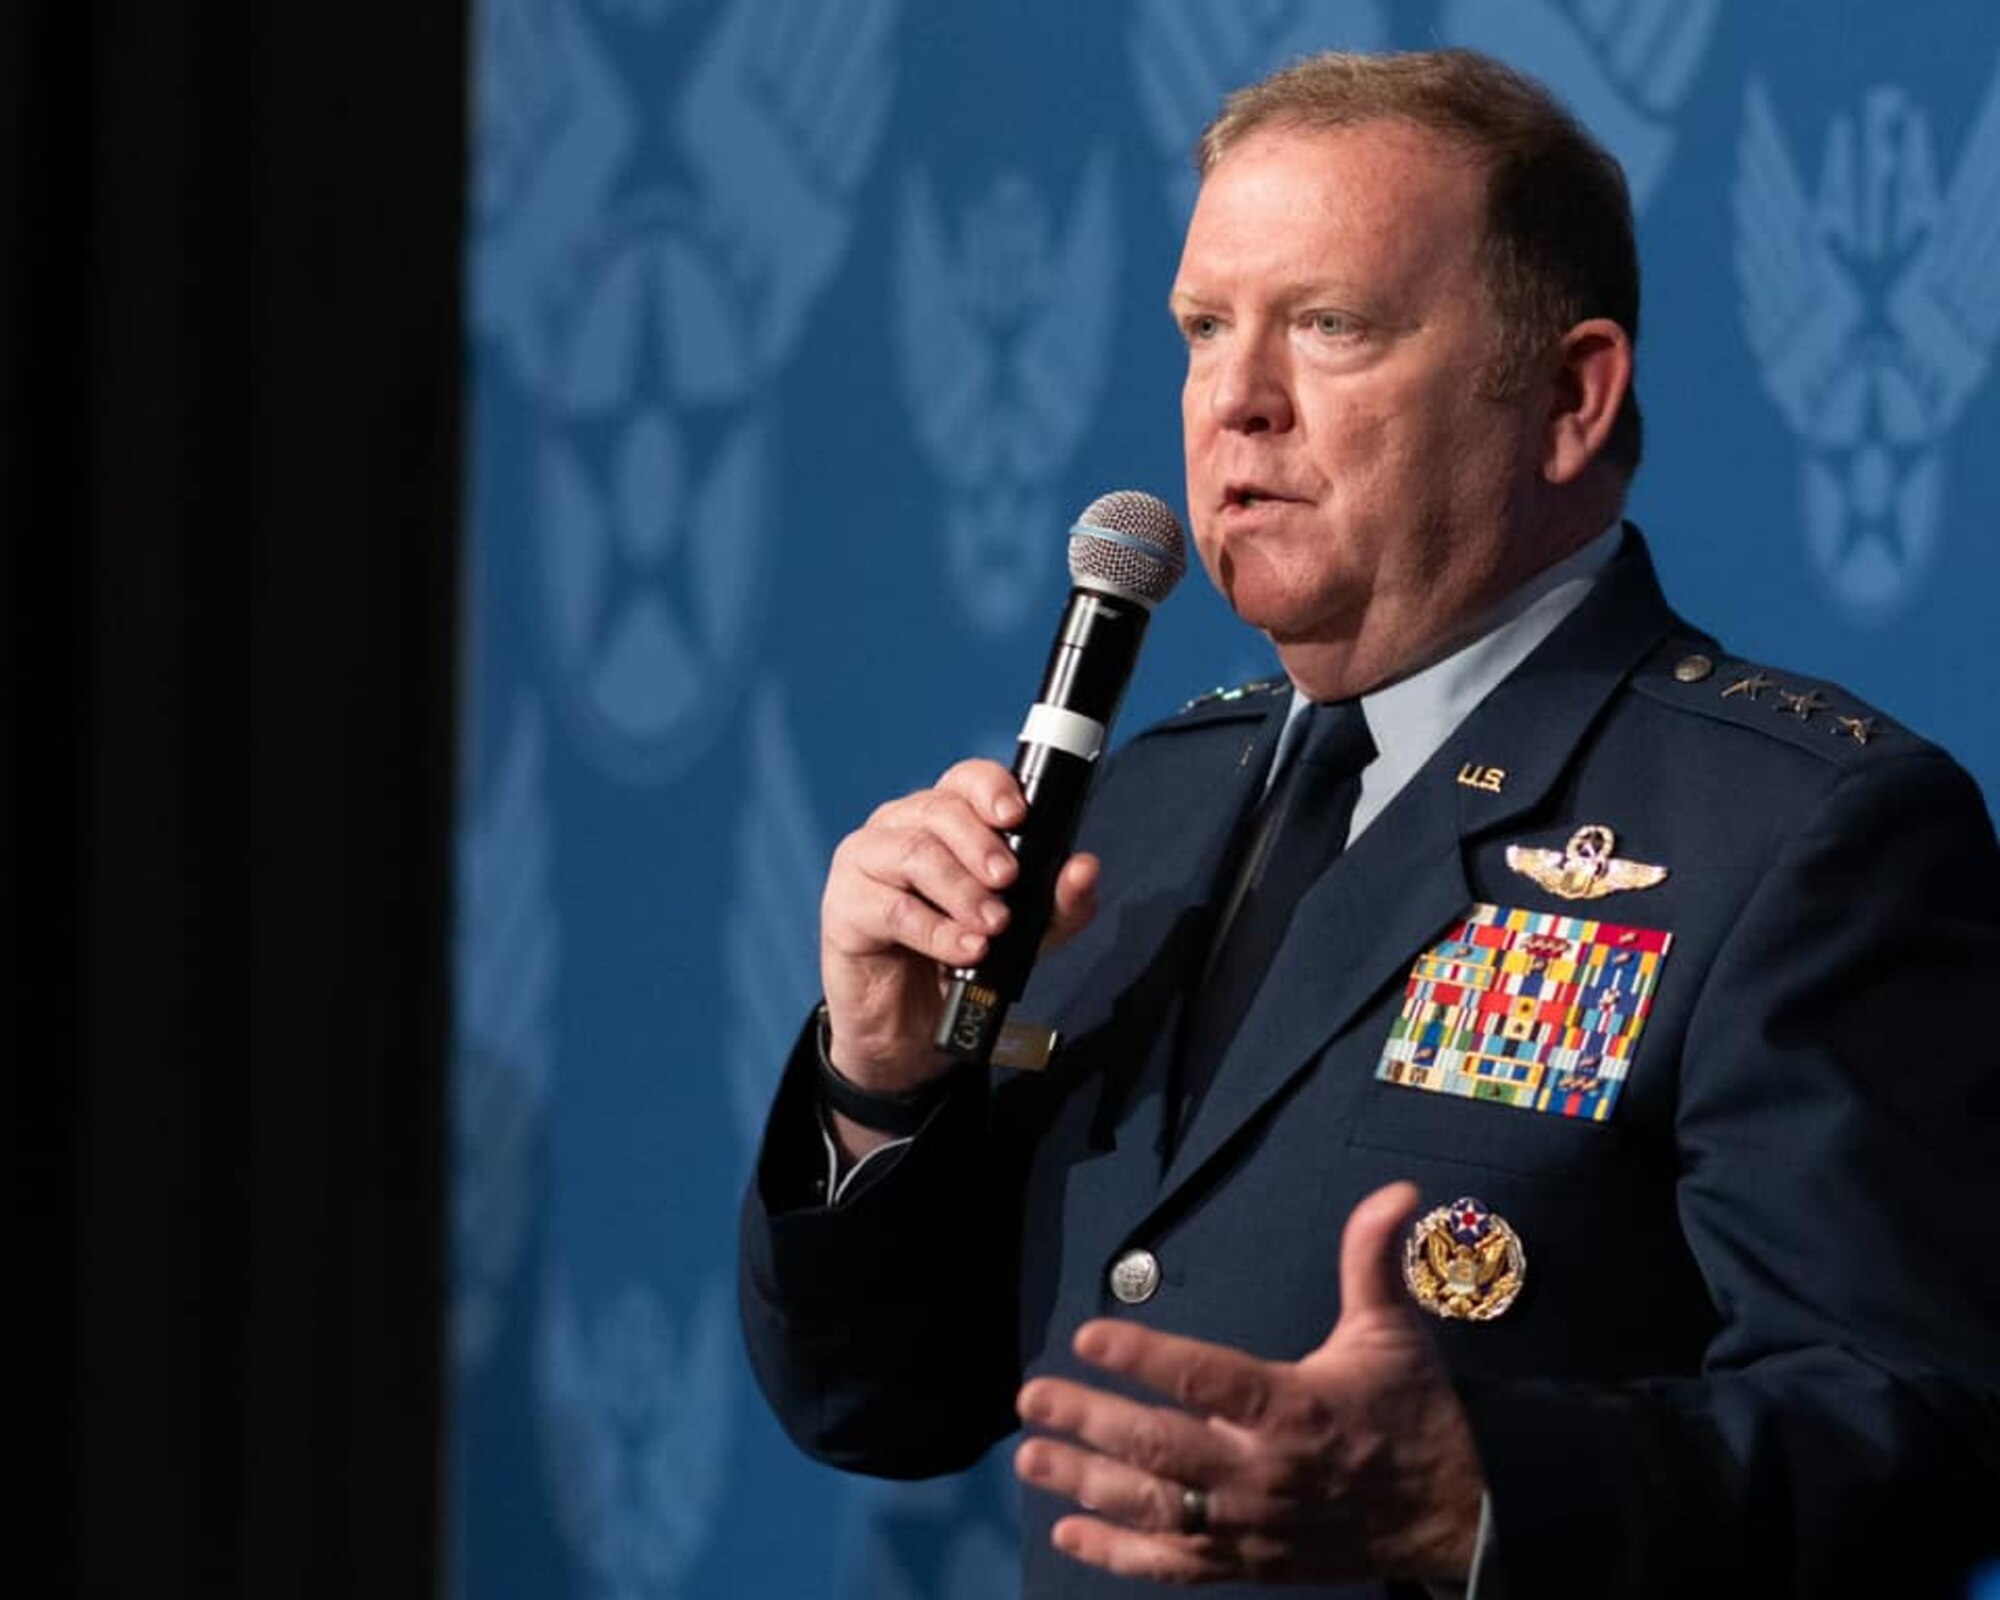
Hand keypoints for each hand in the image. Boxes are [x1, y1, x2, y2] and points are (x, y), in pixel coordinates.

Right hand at [819, 759, 1099, 1094]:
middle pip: (939, 809)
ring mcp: (866, 862)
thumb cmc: (959, 961)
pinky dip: (935, 930)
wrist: (910, 1029)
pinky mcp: (844, 905)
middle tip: (1009, 881)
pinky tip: (963, 949)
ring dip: (962, 890)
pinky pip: (890, 906)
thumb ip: (1058, 904)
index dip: (991, 789)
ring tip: (993, 925)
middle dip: (982, 845)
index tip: (1018, 816)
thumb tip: (1084, 868)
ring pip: (914, 853)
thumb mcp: (1024, 936)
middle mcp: (901, 828)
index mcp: (944, 821)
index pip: (965, 780)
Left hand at [1014, 1182, 1484, 1585]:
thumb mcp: (1395, 1330)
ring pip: (1155, 1506)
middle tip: (1031, 1397)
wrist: (1452, 1516)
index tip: (1087, 1335)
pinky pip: (1173, 1564)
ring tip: (1030, 1457)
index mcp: (1293, 1407)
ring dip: (1086, 1482)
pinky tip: (1067, 1532)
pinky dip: (1118, 1554)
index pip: (1208, 1379)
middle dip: (1089, 1420)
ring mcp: (1250, 1525)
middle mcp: (1263, 1471)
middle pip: (1161, 1447)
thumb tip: (1397, 1191)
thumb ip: (1374, 1259)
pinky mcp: (1247, 1563)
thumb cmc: (1409, 1412)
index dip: (1145, 1358)